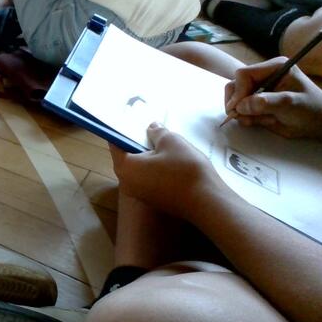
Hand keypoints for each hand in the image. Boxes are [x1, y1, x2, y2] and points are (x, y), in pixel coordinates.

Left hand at [110, 123, 225, 220]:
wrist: (206, 201)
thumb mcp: (171, 141)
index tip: (129, 121)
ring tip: (163, 143)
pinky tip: (171, 161)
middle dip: (137, 143)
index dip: (121, 131)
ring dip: (148, 156)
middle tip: (149, 129)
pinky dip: (155, 168)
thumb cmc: (184, 168)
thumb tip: (151, 128)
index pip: (115, 144)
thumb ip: (157, 132)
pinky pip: (149, 179)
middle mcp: (126, 183)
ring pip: (139, 169)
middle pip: (127, 157)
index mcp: (124, 167)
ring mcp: (139, 194)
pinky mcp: (153, 200)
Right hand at [224, 58, 321, 139]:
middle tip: (246, 117)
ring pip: (234, 100)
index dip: (238, 91)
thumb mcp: (290, 104)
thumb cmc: (310, 109)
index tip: (238, 108)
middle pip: (235, 86)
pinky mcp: (255, 103)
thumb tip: (240, 106)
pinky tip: (264, 121)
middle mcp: (263, 76)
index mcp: (273, 67)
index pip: (244, 74)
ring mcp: (258, 90)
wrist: (317, 123)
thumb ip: (265, 103)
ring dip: (244, 113)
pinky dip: (247, 119)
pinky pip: (240, 110)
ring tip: (264, 120)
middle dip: (238, 103)